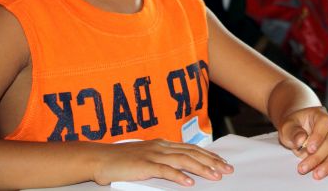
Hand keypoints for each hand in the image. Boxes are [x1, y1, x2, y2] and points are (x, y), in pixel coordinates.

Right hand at [92, 139, 233, 185]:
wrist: (99, 158)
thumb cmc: (122, 160)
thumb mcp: (147, 156)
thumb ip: (163, 159)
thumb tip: (182, 168)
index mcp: (163, 144)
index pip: (192, 148)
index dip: (209, 155)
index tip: (222, 162)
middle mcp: (162, 147)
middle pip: (193, 153)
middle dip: (212, 161)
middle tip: (227, 169)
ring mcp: (153, 155)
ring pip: (184, 160)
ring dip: (202, 168)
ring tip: (215, 176)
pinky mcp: (144, 165)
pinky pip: (165, 170)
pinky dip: (179, 176)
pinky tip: (190, 183)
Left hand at [276, 106, 327, 179]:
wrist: (297, 129)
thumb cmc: (293, 126)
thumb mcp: (287, 126)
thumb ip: (292, 131)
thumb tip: (301, 140)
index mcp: (320, 115)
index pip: (325, 123)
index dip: (319, 136)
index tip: (310, 149)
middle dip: (317, 157)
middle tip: (303, 168)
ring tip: (316, 175)